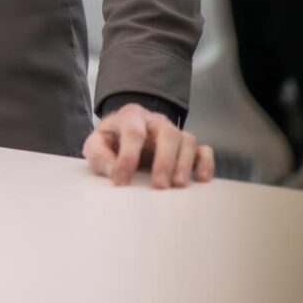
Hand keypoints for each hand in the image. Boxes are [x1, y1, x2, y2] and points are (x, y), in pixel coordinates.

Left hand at [83, 103, 214, 187]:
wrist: (123, 134)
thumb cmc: (111, 141)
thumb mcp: (96, 145)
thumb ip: (99, 155)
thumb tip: (114, 172)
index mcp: (131, 116)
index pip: (133, 132)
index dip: (128, 157)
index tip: (122, 181)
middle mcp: (156, 122)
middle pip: (168, 133)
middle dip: (165, 160)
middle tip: (160, 185)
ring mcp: (174, 133)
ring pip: (187, 140)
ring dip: (184, 164)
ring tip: (178, 185)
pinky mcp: (186, 147)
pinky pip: (203, 150)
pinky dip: (206, 163)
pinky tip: (202, 179)